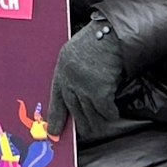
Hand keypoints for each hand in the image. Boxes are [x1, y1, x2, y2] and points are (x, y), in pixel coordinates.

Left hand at [47, 20, 125, 134]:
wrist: (112, 34)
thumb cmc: (98, 39)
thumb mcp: (77, 51)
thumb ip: (75, 70)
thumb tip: (80, 91)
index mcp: (62, 69)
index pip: (57, 98)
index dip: (56, 116)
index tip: (54, 130)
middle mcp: (70, 80)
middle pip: (74, 108)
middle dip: (80, 123)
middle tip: (85, 132)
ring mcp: (84, 87)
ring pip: (90, 112)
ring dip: (96, 122)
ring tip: (99, 128)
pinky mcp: (100, 92)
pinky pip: (105, 110)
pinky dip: (110, 114)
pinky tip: (113, 116)